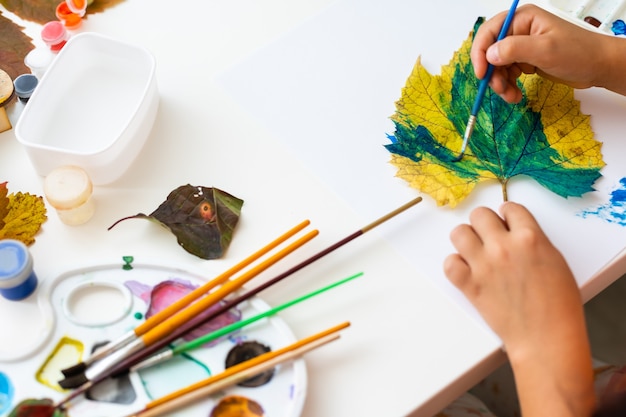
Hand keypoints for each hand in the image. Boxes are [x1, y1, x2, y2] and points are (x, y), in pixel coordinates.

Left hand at [444, 202, 594, 416]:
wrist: (544, 337)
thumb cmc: (558, 304)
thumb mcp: (555, 260)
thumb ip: (533, 240)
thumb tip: (513, 230)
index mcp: (530, 238)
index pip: (509, 208)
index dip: (508, 215)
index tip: (506, 223)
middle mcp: (503, 246)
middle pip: (479, 214)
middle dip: (484, 224)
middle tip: (490, 238)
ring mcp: (483, 265)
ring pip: (459, 232)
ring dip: (466, 240)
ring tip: (476, 253)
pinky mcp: (469, 284)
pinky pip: (449, 262)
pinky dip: (455, 265)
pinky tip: (468, 272)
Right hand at [471, 4, 625, 102]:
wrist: (598, 67)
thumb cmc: (579, 53)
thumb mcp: (545, 50)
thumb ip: (514, 49)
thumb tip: (489, 54)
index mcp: (522, 19)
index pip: (489, 33)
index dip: (480, 53)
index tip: (481, 74)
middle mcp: (518, 31)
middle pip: (490, 52)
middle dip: (492, 74)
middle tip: (500, 89)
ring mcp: (521, 46)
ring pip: (496, 66)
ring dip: (500, 84)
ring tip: (511, 96)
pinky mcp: (525, 60)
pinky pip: (506, 74)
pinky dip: (507, 86)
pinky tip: (515, 94)